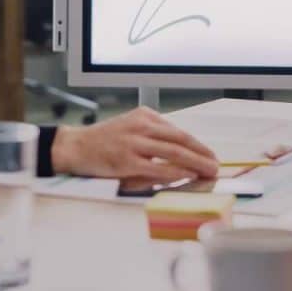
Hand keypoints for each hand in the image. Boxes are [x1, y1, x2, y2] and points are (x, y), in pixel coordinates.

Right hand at [51, 108, 217, 182]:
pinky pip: (157, 167)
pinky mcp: (126, 161)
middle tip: (216, 164)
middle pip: (180, 139)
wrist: (74, 147)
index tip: (209, 154)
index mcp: (144, 116)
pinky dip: (176, 171)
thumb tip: (179, 156)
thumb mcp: (130, 129)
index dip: (197, 144)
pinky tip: (188, 175)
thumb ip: (152, 138)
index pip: (177, 131)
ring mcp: (134, 143)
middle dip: (202, 153)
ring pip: (173, 152)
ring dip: (196, 162)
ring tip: (209, 170)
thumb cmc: (103, 141)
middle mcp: (141, 126)